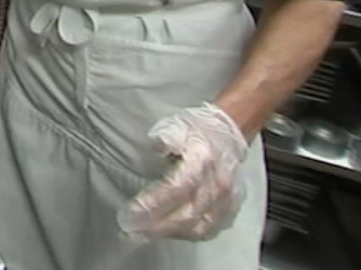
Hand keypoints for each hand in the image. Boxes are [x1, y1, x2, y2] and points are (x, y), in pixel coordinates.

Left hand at [119, 103, 249, 240]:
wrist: (229, 134)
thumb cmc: (197, 131)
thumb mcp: (178, 125)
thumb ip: (166, 135)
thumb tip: (157, 143)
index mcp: (202, 159)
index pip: (177, 188)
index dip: (153, 203)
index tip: (131, 212)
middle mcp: (217, 183)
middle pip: (186, 214)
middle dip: (155, 226)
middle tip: (130, 229)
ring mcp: (227, 199)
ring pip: (198, 227)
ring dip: (169, 234)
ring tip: (143, 234)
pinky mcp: (230, 209)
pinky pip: (209, 230)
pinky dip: (186, 235)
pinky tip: (168, 233)